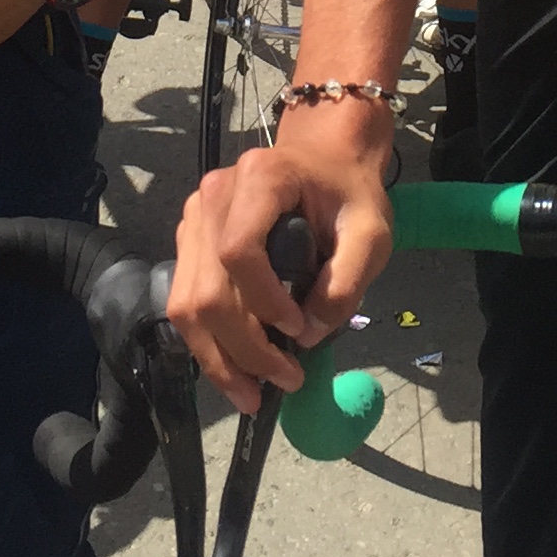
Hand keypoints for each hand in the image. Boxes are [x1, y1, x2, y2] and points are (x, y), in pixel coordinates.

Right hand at [169, 99, 396, 410]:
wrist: (327, 161)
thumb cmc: (349, 195)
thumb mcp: (371, 234)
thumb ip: (346, 282)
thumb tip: (307, 335)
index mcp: (260, 180)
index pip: (239, 252)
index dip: (264, 301)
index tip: (299, 330)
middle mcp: (214, 196)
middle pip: (206, 290)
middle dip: (242, 349)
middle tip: (284, 382)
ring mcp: (195, 219)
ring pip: (185, 304)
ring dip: (216, 358)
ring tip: (251, 394)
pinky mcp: (190, 241)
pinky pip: (185, 301)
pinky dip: (208, 343)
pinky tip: (236, 368)